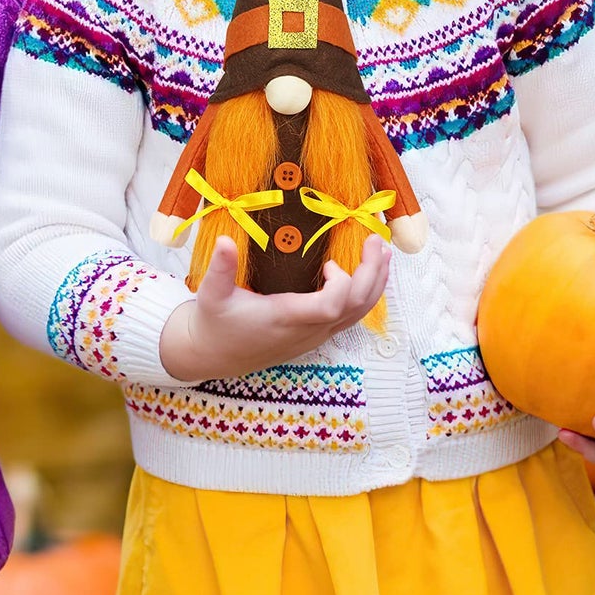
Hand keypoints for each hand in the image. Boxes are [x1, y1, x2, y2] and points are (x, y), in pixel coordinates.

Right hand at [159, 234, 390, 382]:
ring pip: (359, 314)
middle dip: (371, 274)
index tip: (330, 263)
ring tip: (382, 253)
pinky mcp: (317, 334)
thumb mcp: (211, 294)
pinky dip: (365, 293)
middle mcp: (308, 330)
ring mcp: (316, 335)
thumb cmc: (215, 323)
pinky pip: (351, 316)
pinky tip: (366, 273)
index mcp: (285, 319)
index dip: (341, 284)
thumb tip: (224, 240)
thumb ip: (220, 268)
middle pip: (356, 308)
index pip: (331, 308)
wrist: (215, 354)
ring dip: (374, 283)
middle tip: (376, 240)